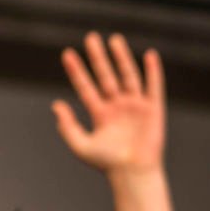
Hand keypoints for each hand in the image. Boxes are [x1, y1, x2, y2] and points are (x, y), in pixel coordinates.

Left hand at [52, 32, 164, 174]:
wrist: (133, 172)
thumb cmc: (108, 163)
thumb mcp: (80, 145)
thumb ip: (67, 126)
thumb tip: (56, 104)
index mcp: (101, 114)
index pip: (86, 87)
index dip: (77, 71)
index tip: (67, 54)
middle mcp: (118, 106)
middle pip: (106, 76)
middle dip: (98, 57)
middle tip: (91, 37)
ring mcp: (136, 106)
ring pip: (128, 76)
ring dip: (121, 57)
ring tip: (114, 40)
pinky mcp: (153, 110)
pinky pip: (153, 86)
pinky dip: (153, 71)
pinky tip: (150, 55)